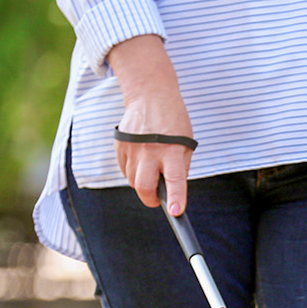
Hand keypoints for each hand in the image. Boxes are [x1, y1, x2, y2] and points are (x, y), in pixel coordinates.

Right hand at [107, 34, 194, 213]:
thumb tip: (172, 190)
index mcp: (172, 150)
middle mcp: (150, 150)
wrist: (150, 96)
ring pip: (133, 181)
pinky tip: (142, 162)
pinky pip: (125, 170)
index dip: (175, 197)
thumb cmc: (174, 122)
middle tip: (158, 200)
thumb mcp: (186, 143)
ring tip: (153, 172)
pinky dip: (133, 173)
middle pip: (144, 187)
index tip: (175, 212)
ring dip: (143, 184)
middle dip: (150, 199)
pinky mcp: (120, 145)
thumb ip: (180, 167)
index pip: (175, 179)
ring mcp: (132, 148)